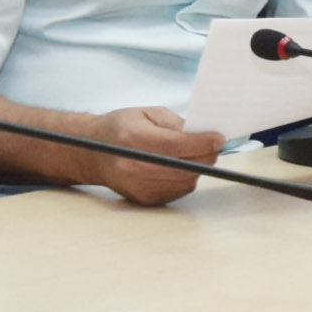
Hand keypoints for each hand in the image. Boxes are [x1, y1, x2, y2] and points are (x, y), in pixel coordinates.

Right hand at [90, 104, 220, 206]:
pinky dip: (186, 179)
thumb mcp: (147, 114)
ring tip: (197, 155)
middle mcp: (133, 165)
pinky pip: (177, 191)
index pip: (177, 145)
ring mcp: (137, 185)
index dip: (203, 142)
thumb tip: (203, 135)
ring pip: (184, 181)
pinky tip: (182, 167)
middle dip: (206, 156)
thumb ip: (176, 124)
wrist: (93, 153)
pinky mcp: (143, 198)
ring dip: (197, 168)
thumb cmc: (120, 129)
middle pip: (184, 166)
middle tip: (213, 147)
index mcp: (133, 138)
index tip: (218, 139)